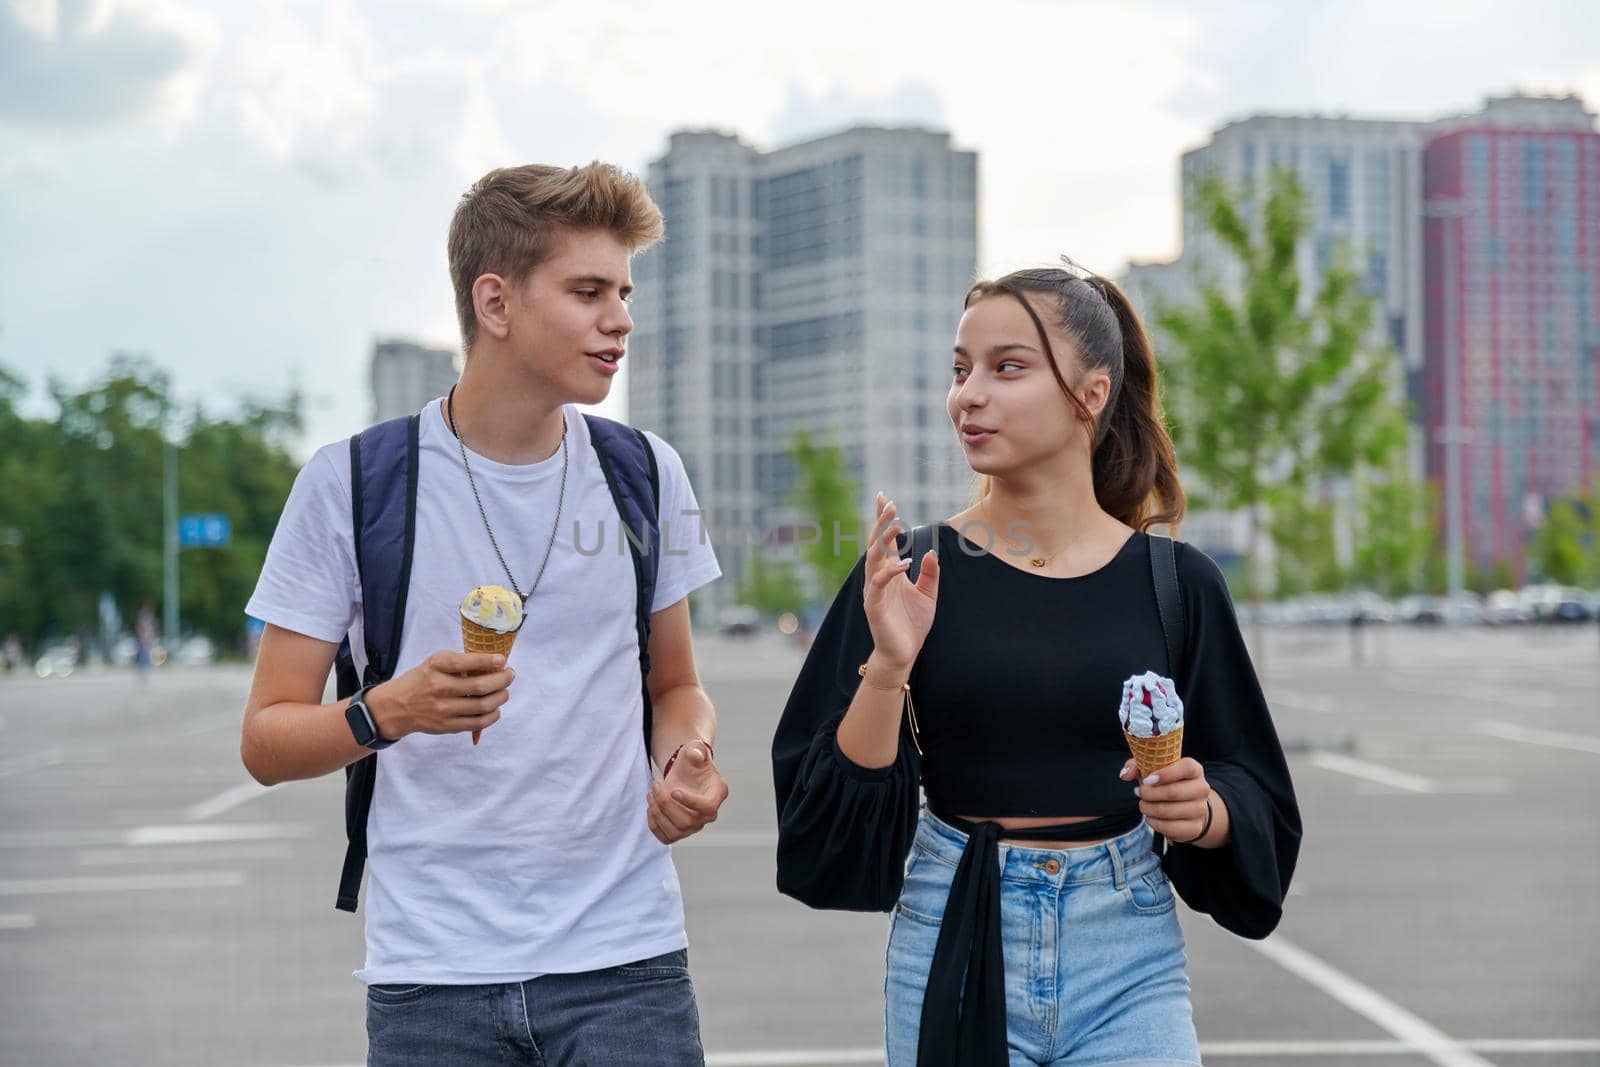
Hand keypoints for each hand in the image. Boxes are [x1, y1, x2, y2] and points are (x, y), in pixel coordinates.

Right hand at [367, 650, 513, 739]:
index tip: (502, 659)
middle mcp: (439, 688)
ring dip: (500, 698)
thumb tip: (491, 664)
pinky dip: (492, 716)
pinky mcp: (447, 726)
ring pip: (482, 706)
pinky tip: (495, 708)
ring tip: (505, 692)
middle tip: (510, 675)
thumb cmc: (421, 680)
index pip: (465, 663)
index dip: (488, 661)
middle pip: (480, 687)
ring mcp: (444, 710)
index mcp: (436, 667)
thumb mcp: (434, 662)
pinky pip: (477, 723)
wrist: (396, 707)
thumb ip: (458, 662)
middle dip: (502, 680)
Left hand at [647, 742, 728, 844]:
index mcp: (717, 793)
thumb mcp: (694, 750)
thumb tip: (696, 754)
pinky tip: (651, 805)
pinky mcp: (679, 832)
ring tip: (651, 792)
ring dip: (658, 813)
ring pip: (675, 832)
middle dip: (666, 804)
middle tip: (656, 784)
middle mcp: (708, 814)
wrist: (684, 773)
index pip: (708, 807)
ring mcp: (694, 826)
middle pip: (688, 822)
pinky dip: (654, 824)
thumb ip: (696, 750)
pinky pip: (666, 838)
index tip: (674, 790)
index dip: (690, 802)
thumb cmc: (692, 761)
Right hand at [862, 492, 939, 670]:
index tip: (885, 498)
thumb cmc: (912, 624)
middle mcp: (879, 577)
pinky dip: (890, 571)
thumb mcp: (928, 595)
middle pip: (877, 543)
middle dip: (882, 522)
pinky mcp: (874, 605)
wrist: (903, 654)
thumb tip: (929, 552)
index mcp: (890, 572)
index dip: (885, 520)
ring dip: (883, 539)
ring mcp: (874, 590)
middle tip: (889, 503)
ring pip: (874, 558)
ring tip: (895, 522)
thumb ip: (929, 574)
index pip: (886, 541)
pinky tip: (903, 563)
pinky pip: (879, 583)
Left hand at [1120, 757, 1211, 843]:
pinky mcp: (1195, 828)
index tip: (1146, 780)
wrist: (1186, 806)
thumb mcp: (1152, 769)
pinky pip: (1170, 828)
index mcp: (1194, 770)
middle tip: (1139, 793)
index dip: (1164, 774)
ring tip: (1143, 805)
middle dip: (1149, 794)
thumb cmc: (1165, 783)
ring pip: (1169, 812)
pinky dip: (1154, 823)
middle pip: (1174, 792)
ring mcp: (1200, 809)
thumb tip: (1125, 774)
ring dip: (1149, 809)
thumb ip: (1136, 766)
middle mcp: (1202, 788)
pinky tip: (1150, 817)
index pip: (1186, 767)